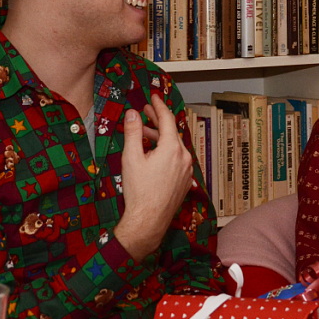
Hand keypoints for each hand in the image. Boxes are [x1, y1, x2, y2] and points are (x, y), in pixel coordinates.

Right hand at [114, 96, 193, 259]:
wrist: (148, 220)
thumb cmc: (139, 191)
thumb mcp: (131, 158)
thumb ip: (133, 132)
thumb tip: (132, 113)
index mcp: (172, 148)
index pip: (167, 119)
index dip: (159, 106)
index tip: (153, 98)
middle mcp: (184, 157)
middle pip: (172, 132)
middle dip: (158, 121)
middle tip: (146, 112)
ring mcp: (187, 170)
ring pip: (175, 147)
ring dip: (160, 138)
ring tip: (144, 134)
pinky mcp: (186, 181)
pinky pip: (177, 160)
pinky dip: (166, 153)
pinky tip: (153, 155)